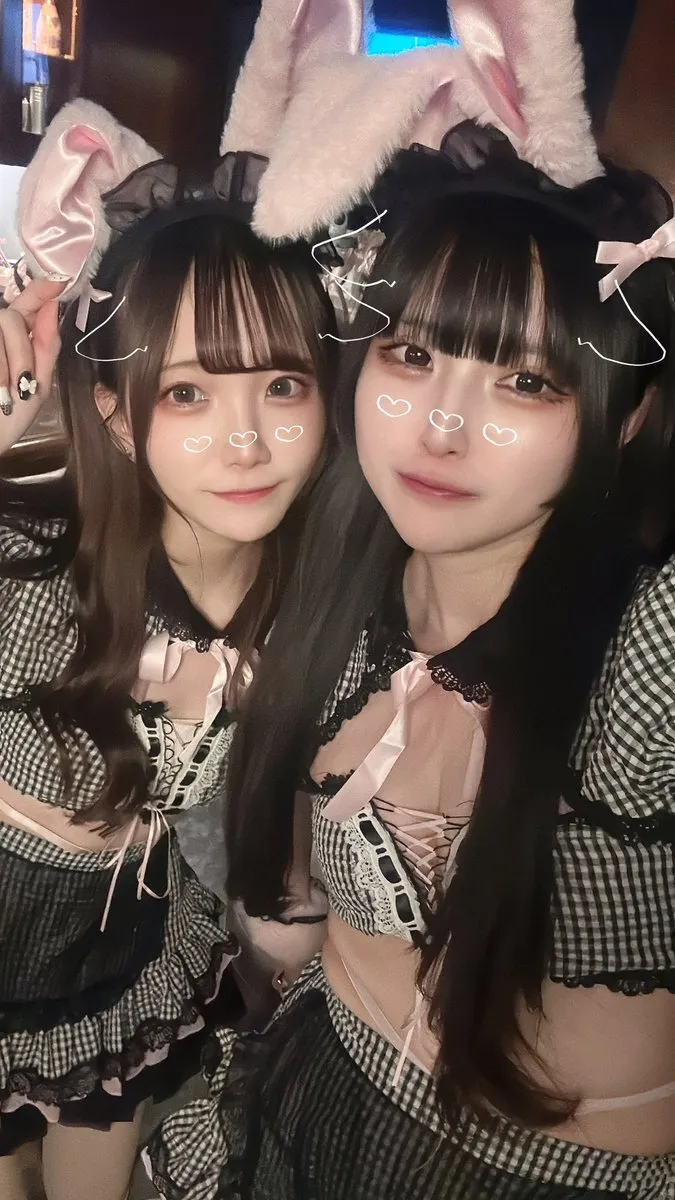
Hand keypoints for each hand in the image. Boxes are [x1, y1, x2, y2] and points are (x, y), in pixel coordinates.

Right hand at [0, 278, 65, 449]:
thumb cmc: (7, 421)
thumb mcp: (37, 386)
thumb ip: (46, 348)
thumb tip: (53, 306)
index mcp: (18, 340)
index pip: (29, 305)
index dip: (41, 289)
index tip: (59, 278)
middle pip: (11, 317)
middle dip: (22, 351)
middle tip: (23, 383)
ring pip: (0, 324)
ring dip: (8, 363)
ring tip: (4, 393)